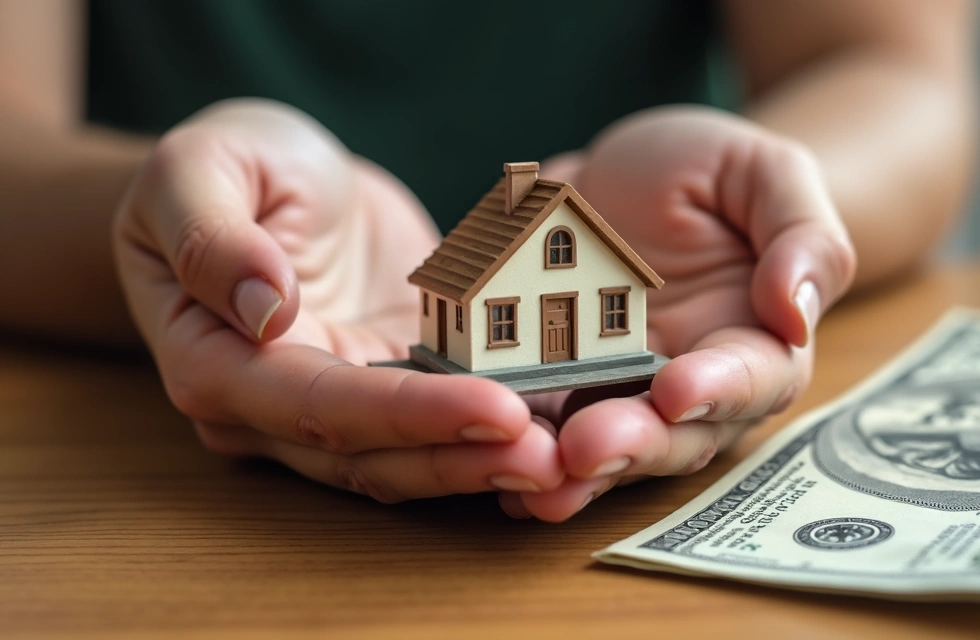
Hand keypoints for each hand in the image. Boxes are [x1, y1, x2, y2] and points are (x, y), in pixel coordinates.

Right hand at [113, 99, 563, 501]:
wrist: (275, 182)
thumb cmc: (228, 167)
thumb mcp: (199, 171)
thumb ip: (213, 238)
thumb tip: (265, 307)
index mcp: (217, 365)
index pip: (320, 407)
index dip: (409, 416)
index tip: (496, 408)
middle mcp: (272, 412)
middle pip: (374, 456)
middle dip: (465, 460)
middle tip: (555, 458)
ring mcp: (337, 408)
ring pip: (412, 461)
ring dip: (487, 466)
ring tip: (568, 461)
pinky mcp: (392, 390)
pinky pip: (442, 426)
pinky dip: (496, 436)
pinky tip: (559, 430)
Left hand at [501, 106, 856, 520]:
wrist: (631, 173)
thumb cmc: (714, 171)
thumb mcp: (766, 173)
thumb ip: (801, 236)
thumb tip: (795, 311)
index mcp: (757, 338)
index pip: (754, 376)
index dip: (719, 388)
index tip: (678, 389)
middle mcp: (695, 383)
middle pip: (677, 433)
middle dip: (633, 444)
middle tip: (587, 447)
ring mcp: (625, 394)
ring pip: (609, 448)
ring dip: (574, 472)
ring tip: (534, 482)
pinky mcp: (564, 389)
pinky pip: (546, 427)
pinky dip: (525, 451)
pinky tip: (487, 467)